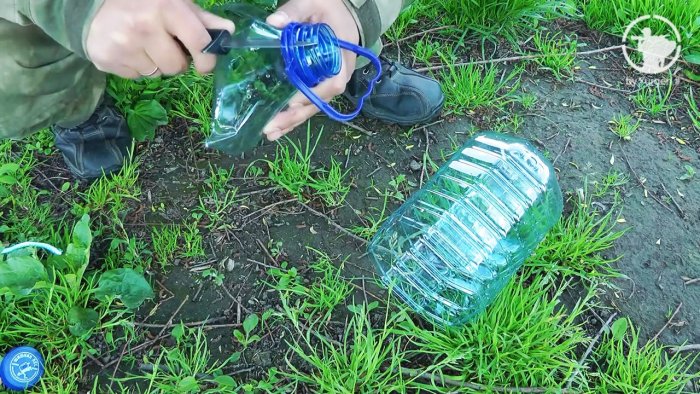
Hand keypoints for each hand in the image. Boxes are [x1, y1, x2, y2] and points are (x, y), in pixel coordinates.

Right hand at [85, 0, 234, 78]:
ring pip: (157, 74)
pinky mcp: (106, 58)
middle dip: (176, 60)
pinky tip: (128, 49)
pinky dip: (136, 67)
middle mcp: (144, 26)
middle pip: (177, 67)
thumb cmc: (144, 2)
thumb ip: (202, 19)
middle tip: (164, 44)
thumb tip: (228, 31)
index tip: (204, 64)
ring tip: (144, 44)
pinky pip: (136, 77)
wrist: (93, 3)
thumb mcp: (175, 2)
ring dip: (155, 64)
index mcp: (167, 8)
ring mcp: (123, 44)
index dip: (207, 59)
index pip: (200, 43)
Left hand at [262, 0, 359, 140]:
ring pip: (313, 107)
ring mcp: (329, 82)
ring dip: (293, 121)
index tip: (292, 103)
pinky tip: (278, 127)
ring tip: (270, 133)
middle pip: (320, 102)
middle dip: (296, 116)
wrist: (342, 10)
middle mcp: (339, 75)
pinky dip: (294, 116)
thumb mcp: (312, 2)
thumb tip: (272, 23)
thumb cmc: (329, 7)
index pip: (333, 83)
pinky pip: (308, 102)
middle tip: (272, 127)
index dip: (314, 95)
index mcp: (341, 58)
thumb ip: (294, 11)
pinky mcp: (319, 83)